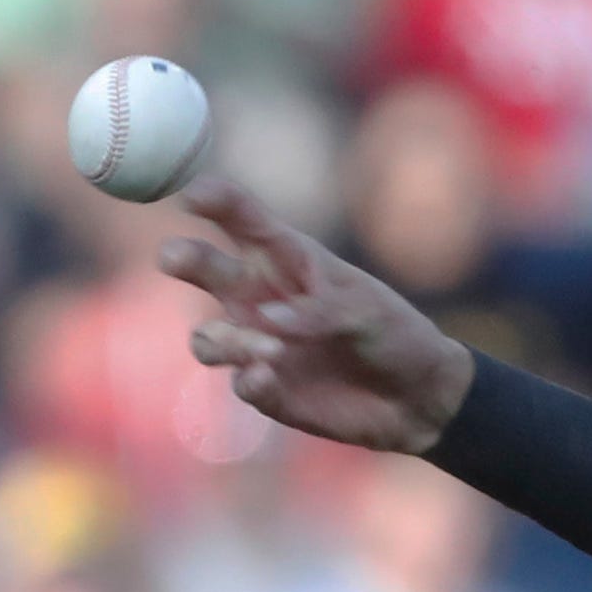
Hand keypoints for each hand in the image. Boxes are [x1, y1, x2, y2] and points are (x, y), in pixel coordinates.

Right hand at [165, 178, 473, 455]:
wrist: (416, 397)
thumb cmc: (394, 335)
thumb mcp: (367, 312)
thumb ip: (320, 311)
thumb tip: (268, 319)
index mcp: (289, 259)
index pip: (244, 221)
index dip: (217, 201)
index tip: (194, 194)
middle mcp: (260, 296)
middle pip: (203, 268)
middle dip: (183, 257)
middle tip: (174, 257)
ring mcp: (256, 342)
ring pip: (208, 336)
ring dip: (227, 341)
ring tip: (270, 350)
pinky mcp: (264, 387)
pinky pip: (238, 381)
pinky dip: (249, 379)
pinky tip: (268, 379)